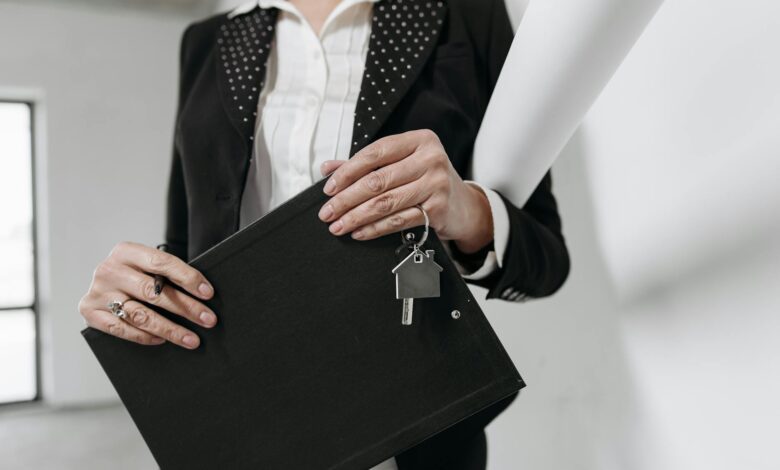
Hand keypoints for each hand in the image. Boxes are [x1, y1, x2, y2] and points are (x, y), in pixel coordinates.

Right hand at [78, 242, 215, 348]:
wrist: (102, 283)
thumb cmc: (134, 274)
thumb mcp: (147, 266)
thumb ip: (167, 275)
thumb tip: (203, 294)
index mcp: (126, 251)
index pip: (162, 263)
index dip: (188, 278)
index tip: (208, 293)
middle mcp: (109, 270)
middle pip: (154, 292)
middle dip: (186, 307)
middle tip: (208, 320)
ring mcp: (98, 292)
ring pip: (140, 315)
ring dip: (170, 329)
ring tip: (192, 339)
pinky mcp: (90, 312)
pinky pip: (123, 329)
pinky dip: (145, 336)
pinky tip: (163, 340)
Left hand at [318, 129, 492, 252]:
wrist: (464, 205)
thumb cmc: (428, 180)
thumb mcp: (402, 163)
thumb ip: (366, 164)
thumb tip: (328, 169)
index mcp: (419, 140)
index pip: (375, 153)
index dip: (347, 171)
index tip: (329, 188)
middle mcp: (430, 159)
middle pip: (377, 180)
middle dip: (346, 199)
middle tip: (327, 212)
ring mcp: (436, 184)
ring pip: (385, 202)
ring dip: (356, 217)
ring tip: (338, 226)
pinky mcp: (438, 209)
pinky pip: (398, 220)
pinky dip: (374, 229)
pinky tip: (359, 232)